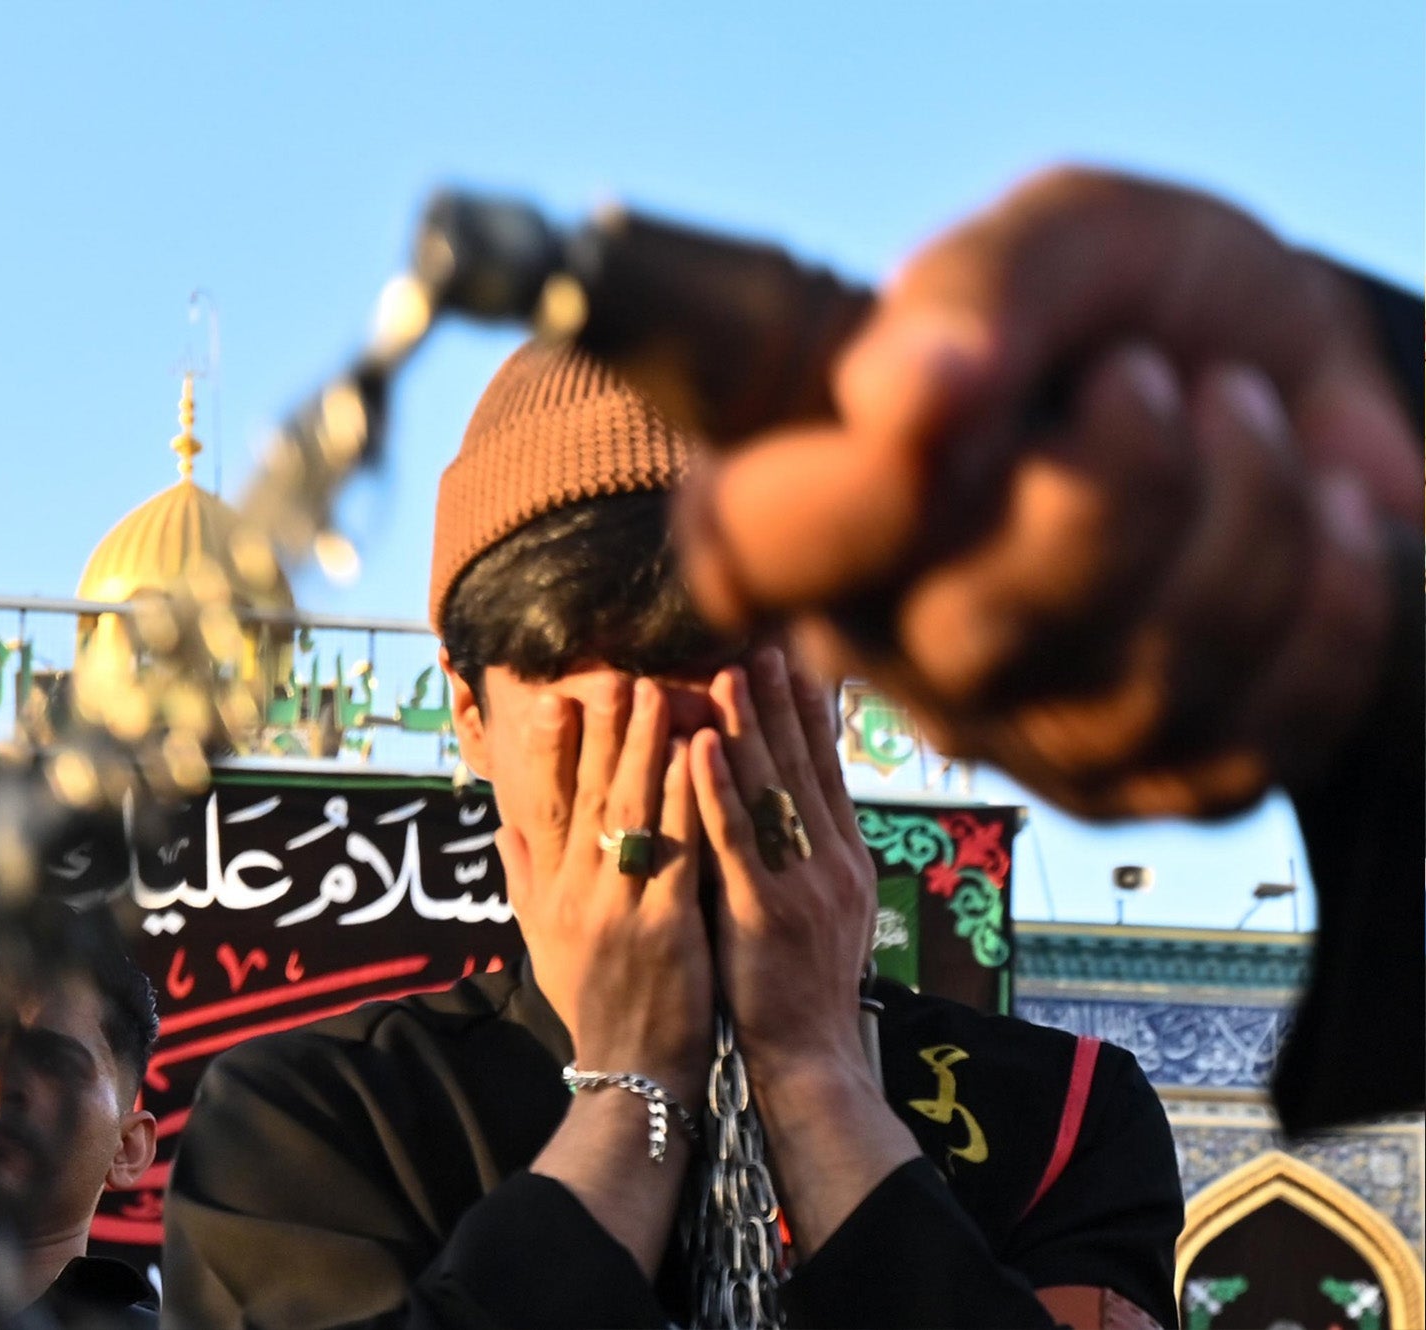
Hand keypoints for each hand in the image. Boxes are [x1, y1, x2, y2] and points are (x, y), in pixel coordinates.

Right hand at [493, 676, 710, 1107]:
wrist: (631, 1073)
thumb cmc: (594, 1004)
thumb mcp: (542, 941)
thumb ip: (523, 879)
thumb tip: (503, 826)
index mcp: (551, 890)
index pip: (546, 805)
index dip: (552, 751)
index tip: (557, 698)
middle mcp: (576, 892)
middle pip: (589, 796)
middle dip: (605, 731)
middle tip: (618, 673)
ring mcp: (619, 907)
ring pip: (631, 813)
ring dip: (648, 748)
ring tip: (663, 694)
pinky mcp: (664, 927)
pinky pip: (676, 850)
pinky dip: (685, 801)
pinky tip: (699, 760)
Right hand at [678, 167, 1412, 817]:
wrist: (1290, 383)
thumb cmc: (1132, 301)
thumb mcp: (1067, 239)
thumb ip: (979, 290)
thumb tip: (904, 396)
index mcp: (803, 498)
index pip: (748, 550)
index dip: (842, 507)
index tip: (936, 408)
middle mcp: (873, 639)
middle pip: (981, 631)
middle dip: (1128, 480)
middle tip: (1152, 372)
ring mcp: (1002, 729)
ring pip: (1140, 693)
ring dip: (1252, 517)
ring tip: (1248, 420)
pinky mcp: (1132, 784)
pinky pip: (1251, 745)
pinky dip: (1329, 607)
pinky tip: (1317, 519)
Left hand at [691, 648, 874, 1083]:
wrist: (809, 1060)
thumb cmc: (799, 991)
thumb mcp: (823, 915)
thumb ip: (809, 860)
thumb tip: (794, 810)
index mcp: (844, 862)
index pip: (826, 772)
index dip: (810, 715)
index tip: (796, 662)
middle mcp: (832, 862)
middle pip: (803, 765)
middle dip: (782, 701)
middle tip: (764, 644)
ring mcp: (802, 884)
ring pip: (772, 789)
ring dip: (750, 724)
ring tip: (729, 670)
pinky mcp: (764, 908)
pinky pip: (737, 835)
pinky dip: (718, 785)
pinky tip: (701, 741)